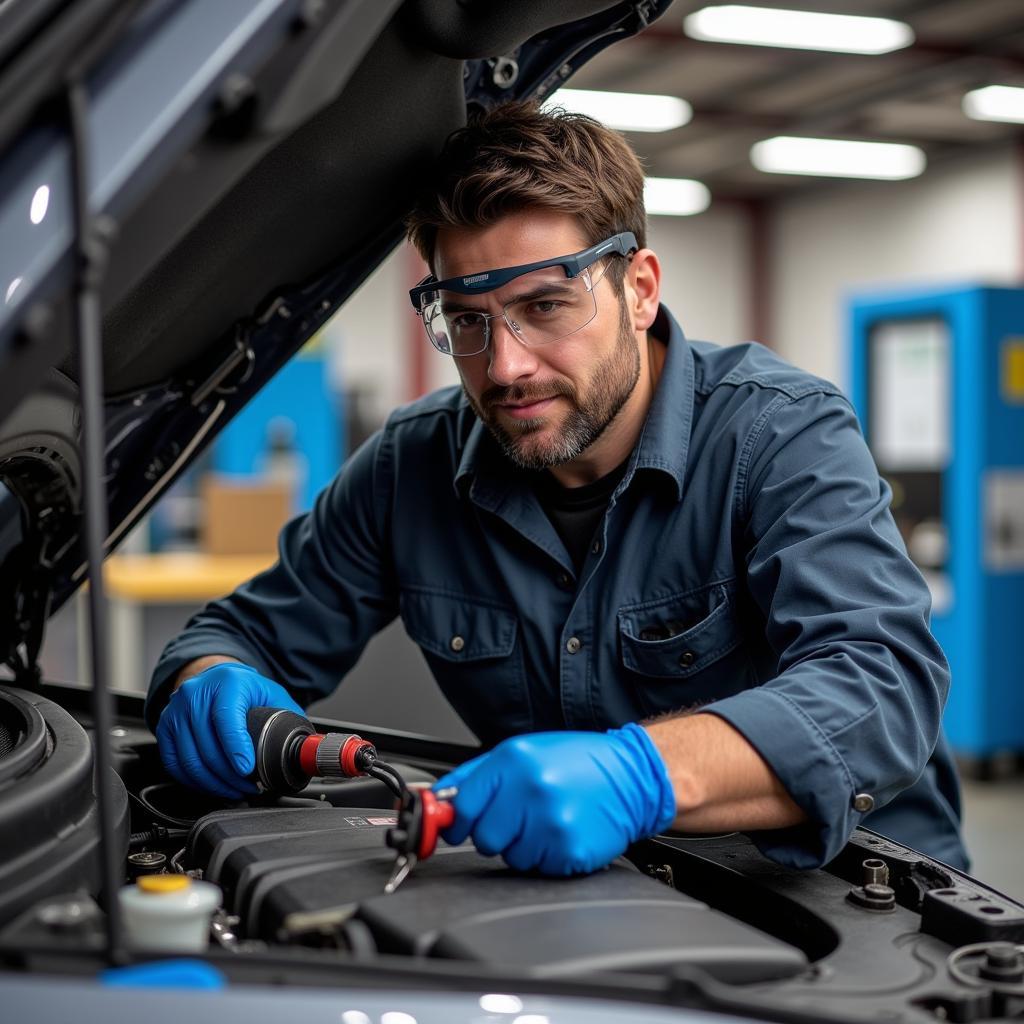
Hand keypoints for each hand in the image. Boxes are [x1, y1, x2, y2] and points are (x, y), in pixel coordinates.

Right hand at [155, 663, 303, 798]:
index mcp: (227, 683)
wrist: (215, 677)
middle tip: (249, 788)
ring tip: (234, 791)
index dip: (236, 747)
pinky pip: (175, 764)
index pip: (226, 718)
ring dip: (214, 783)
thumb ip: (288, 714)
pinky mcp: (165, 728)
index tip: (247, 770)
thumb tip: (307, 743)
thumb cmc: (243, 688)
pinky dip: (194, 781)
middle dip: (230, 775)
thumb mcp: (270, 692)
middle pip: (208, 745)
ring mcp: (176, 711)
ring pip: (190, 759)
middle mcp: (196, 694)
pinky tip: (212, 785)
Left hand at [433, 724, 675, 875]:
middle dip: (495, 831)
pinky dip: (545, 856)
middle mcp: (531, 790)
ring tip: (546, 820)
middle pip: (482, 837)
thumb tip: (435, 800)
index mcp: (515, 761)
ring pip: (509, 856)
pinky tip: (561, 833)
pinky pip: (536, 868)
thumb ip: (475, 776)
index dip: (456, 821)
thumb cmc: (577, 762)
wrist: (632, 775)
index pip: (462, 806)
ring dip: (521, 845)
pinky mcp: (569, 851)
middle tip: (519, 816)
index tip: (455, 826)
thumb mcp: (523, 751)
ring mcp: (551, 823)